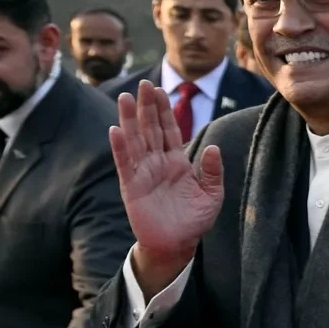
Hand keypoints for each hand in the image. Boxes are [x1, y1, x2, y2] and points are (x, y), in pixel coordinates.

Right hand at [108, 81, 222, 292]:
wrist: (178, 244)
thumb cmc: (194, 220)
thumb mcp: (212, 195)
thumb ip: (212, 171)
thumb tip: (212, 147)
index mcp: (177, 162)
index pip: (170, 130)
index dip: (165, 111)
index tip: (162, 90)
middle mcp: (158, 163)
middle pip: (151, 128)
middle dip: (147, 106)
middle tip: (144, 83)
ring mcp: (143, 172)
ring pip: (135, 140)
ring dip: (129, 119)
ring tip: (125, 97)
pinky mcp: (132, 186)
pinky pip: (125, 163)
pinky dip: (120, 147)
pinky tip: (115, 130)